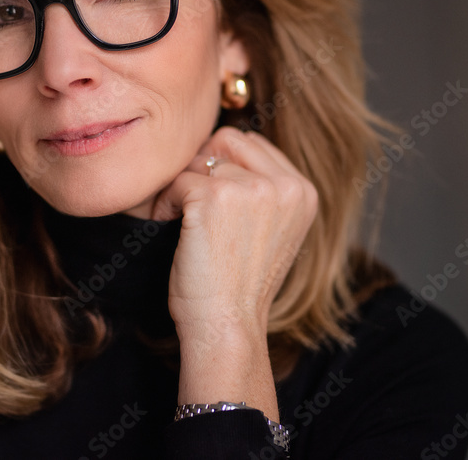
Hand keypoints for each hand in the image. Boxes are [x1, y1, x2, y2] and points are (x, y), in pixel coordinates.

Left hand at [151, 125, 318, 343]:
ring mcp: (253, 188)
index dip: (223, 166)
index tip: (213, 202)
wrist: (227, 327)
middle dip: (202, 166)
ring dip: (182, 187)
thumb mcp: (271, 231)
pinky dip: (165, 202)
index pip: (253, 143)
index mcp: (303, 192)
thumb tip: (220, 148)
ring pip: (199, 160)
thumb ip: (262, 190)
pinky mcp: (215, 196)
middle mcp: (285, 185)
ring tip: (182, 222)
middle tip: (191, 202)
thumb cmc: (240, 285)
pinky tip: (169, 226)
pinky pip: (177, 179)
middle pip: (226, 140)